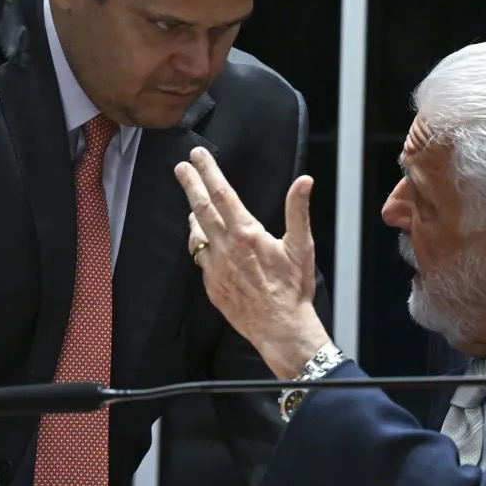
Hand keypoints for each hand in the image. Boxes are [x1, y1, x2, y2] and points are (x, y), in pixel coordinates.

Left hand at [174, 147, 331, 378]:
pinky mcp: (212, 285)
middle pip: (202, 208)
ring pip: (197, 234)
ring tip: (193, 200)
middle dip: (191, 184)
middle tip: (180, 167)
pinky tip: (204, 239)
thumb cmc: (294, 287)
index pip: (222, 193)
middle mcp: (226, 247)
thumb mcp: (302, 246)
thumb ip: (298, 210)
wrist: (280, 329)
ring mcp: (215, 267)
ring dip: (194, 214)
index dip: (208, 172)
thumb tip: (304, 180)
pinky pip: (202, 258)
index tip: (197, 157)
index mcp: (247, 233)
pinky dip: (201, 243)